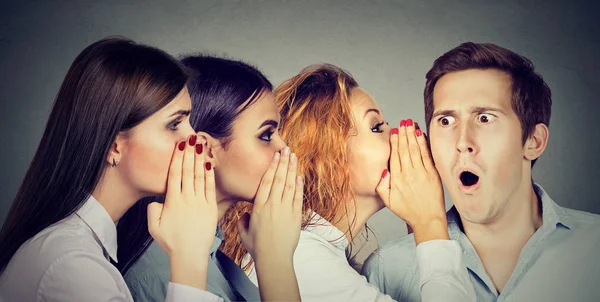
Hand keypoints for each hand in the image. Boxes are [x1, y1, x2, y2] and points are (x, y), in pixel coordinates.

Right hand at [147, 134, 216, 288]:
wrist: (189, 256)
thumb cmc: (171, 242)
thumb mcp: (154, 227)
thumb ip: (152, 210)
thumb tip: (157, 199)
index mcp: (172, 202)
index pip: (175, 174)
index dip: (177, 158)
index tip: (179, 145)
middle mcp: (187, 199)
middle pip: (188, 171)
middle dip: (189, 153)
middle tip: (191, 137)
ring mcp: (200, 203)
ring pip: (200, 177)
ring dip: (200, 159)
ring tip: (201, 144)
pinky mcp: (211, 209)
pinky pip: (210, 188)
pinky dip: (210, 175)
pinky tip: (209, 163)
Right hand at [237, 146, 302, 262]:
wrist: (273, 259)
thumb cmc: (257, 247)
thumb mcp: (244, 233)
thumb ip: (242, 221)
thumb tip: (245, 215)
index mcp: (258, 206)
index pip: (266, 181)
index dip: (271, 167)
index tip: (275, 156)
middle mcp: (272, 204)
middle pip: (278, 178)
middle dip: (283, 162)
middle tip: (286, 149)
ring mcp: (285, 209)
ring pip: (289, 184)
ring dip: (291, 169)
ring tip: (294, 157)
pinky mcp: (295, 216)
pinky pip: (298, 197)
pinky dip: (298, 185)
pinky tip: (299, 176)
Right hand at [376, 119, 448, 243]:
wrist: (427, 219)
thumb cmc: (408, 211)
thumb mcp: (388, 201)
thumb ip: (382, 186)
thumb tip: (383, 171)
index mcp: (396, 179)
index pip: (395, 155)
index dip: (394, 141)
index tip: (394, 130)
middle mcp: (408, 173)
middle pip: (404, 149)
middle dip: (404, 133)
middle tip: (403, 121)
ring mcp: (421, 172)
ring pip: (415, 149)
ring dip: (412, 135)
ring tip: (411, 123)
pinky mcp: (432, 174)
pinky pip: (426, 155)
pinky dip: (424, 144)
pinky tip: (421, 135)